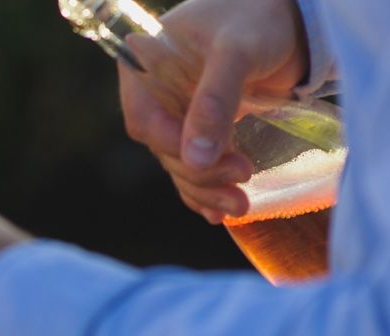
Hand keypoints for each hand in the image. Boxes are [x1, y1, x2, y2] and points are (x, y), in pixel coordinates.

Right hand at [119, 0, 308, 222]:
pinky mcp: (201, 127)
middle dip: (199, 171)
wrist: (297, 15)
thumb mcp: (237, 52)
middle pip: (164, 147)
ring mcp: (178, 111)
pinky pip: (195, 165)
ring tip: (240, 205)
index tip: (203, 160)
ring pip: (181, 162)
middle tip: (240, 178)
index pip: (145, 119)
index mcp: (146, 64)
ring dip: (206, 189)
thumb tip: (195, 160)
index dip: (170, 145)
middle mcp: (155, 92)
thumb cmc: (262, 18)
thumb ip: (214, 101)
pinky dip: (207, 190)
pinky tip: (220, 211)